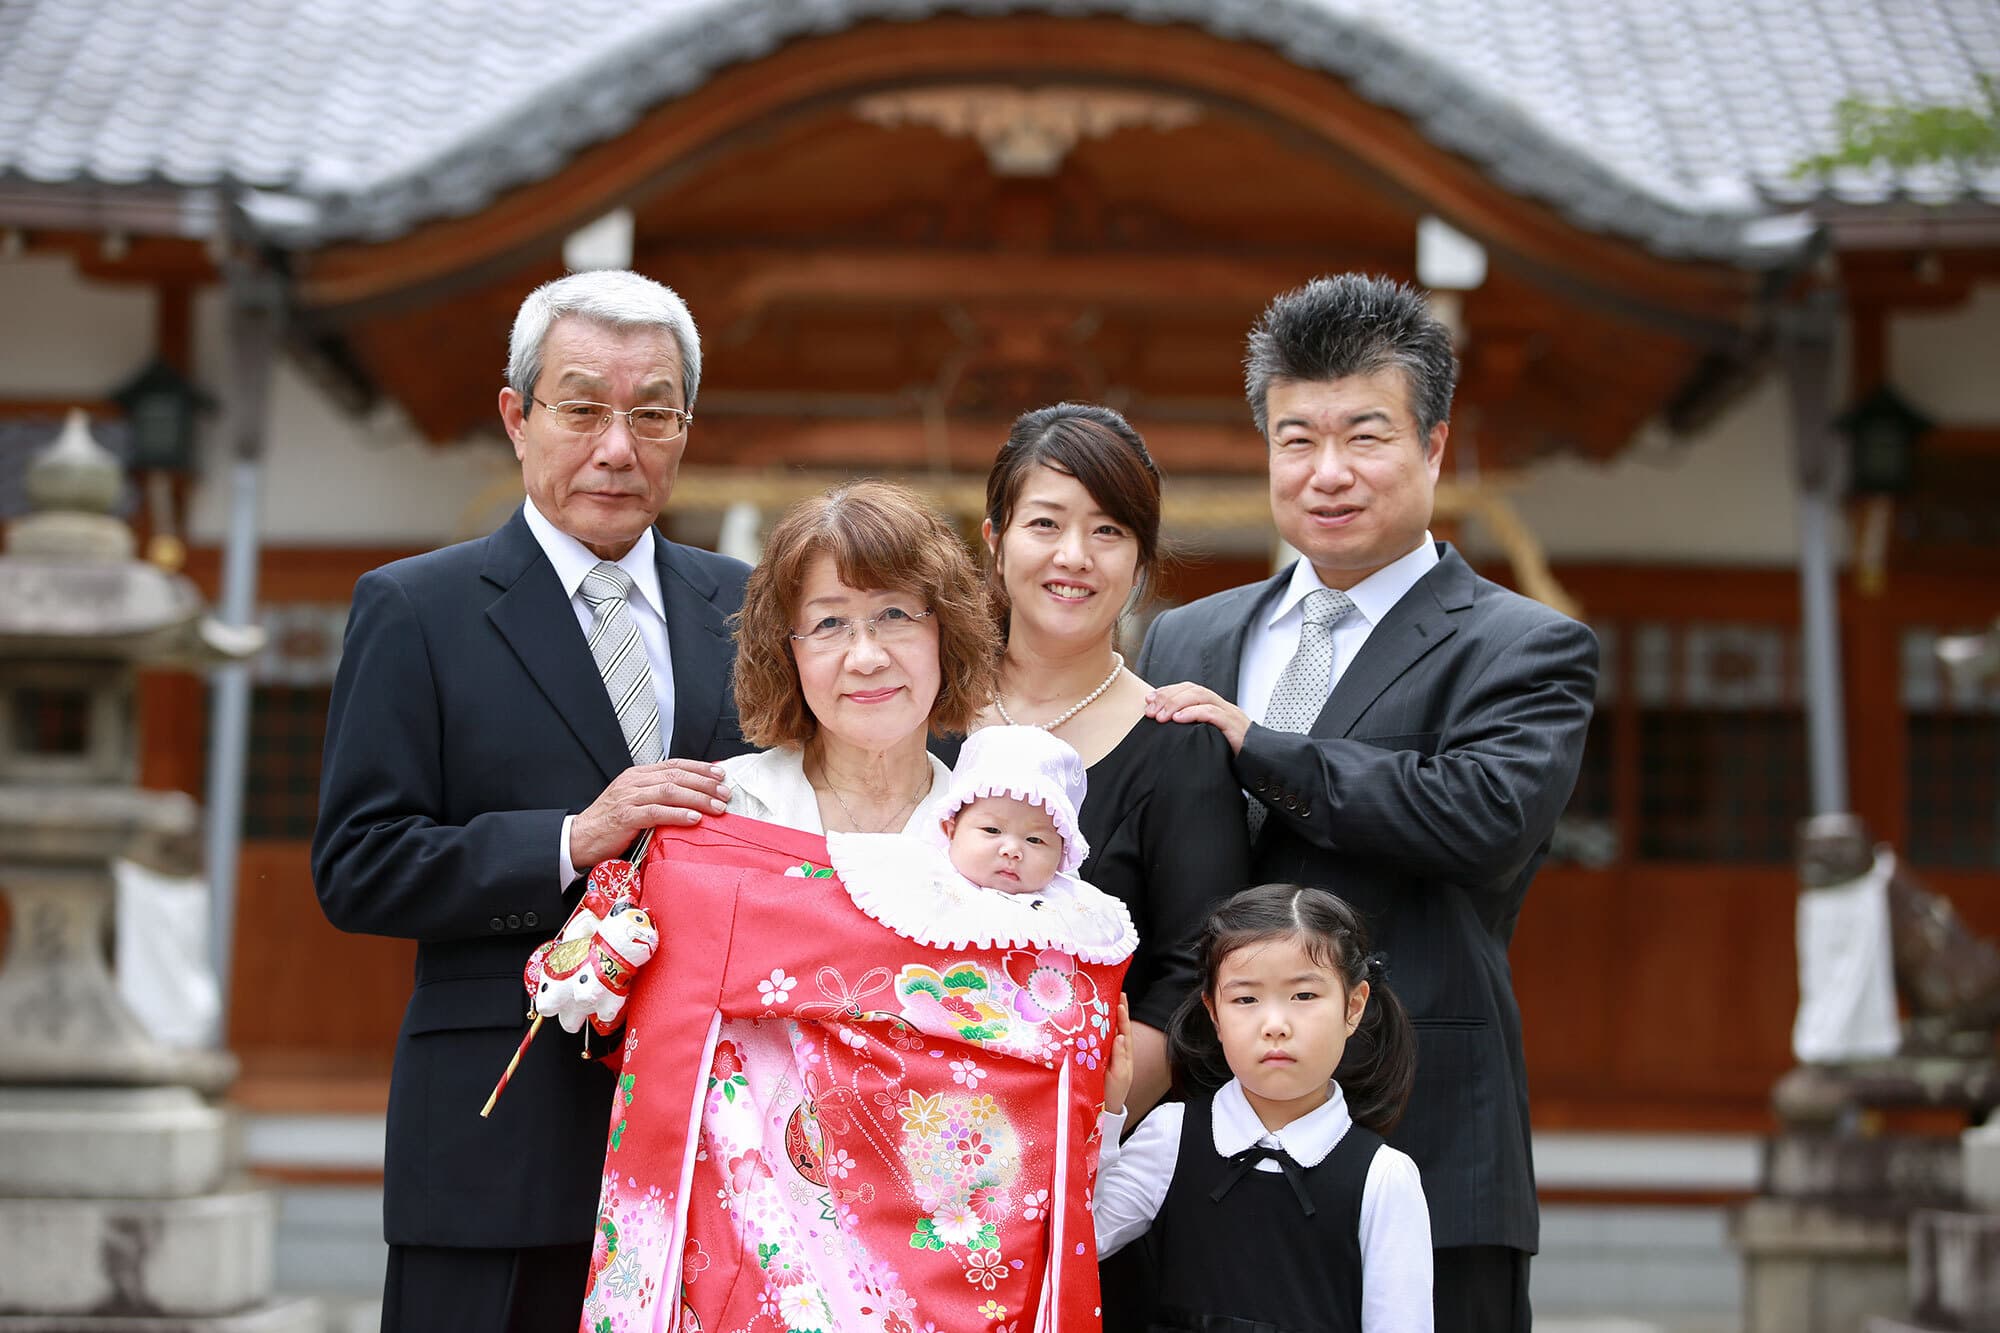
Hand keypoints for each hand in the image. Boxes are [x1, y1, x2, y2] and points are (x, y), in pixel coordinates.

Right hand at [571, 760, 730, 866]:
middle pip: (677, 776)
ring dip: (698, 798)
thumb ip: (658, 795)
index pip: (674, 765)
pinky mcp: (626, 816)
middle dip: (705, 783)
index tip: (721, 774)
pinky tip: (694, 818)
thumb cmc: (612, 823)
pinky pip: (657, 812)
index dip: (700, 768)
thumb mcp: (635, 801)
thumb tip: (692, 795)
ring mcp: (629, 797)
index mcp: (638, 774)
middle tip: (726, 793)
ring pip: (670, 791)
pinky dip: (678, 814)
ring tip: (718, 807)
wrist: (580, 838)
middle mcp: (634, 781)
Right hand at [1104, 995, 1133, 1115]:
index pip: (1124, 1031)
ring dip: (1105, 1016)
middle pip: (1116, 1026)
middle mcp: (1115, 1051)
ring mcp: (1105, 1053)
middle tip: (1115, 993)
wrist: (1102, 1108)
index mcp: (1124, 1054)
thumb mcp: (1120, 1076)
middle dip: (1117, 1010)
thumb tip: (1121, 1036)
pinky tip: (1090, 1019)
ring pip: (1106, 1032)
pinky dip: (1095, 1029)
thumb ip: (1121, 1057)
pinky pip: (1095, 1040)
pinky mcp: (1094, 1057)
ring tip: (1103, 1000)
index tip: (1120, 1002)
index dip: (1123, 1016)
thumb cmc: (1113, 1092)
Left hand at [1144, 682, 1251, 753]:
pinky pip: (1212, 713)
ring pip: (1201, 697)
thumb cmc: (1232, 752)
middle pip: (1192, 690)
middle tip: (1150, 710)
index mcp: (1214, 706)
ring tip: (1160, 716)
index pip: (1188, 689)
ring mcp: (1228, 713)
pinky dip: (1193, 713)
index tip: (1149, 700)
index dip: (1168, 691)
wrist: (1258, 762)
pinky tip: (1178, 719)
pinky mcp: (1233, 726)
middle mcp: (1221, 706)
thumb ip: (1192, 730)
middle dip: (1168, 697)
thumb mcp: (1208, 738)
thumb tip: (1166, 727)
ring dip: (1177, 704)